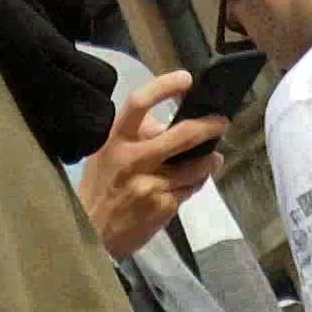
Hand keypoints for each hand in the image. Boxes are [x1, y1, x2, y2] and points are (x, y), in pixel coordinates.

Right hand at [76, 72, 227, 261]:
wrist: (91, 232)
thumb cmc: (101, 186)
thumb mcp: (107, 152)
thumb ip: (135, 135)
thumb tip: (167, 122)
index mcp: (116, 140)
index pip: (139, 103)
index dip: (164, 86)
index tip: (186, 79)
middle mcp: (133, 160)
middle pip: (182, 135)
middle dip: (209, 127)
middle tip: (221, 123)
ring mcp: (150, 185)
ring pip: (195, 167)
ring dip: (210, 160)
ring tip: (213, 157)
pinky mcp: (162, 207)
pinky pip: (188, 190)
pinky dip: (194, 185)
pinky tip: (191, 183)